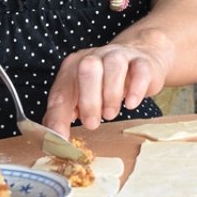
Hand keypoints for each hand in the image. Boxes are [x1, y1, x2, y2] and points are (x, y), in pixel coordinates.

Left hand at [42, 39, 171, 134]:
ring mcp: (119, 56)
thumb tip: (54, 140)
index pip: (61, 91)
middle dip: (88, 100)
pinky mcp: (142, 62)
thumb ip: (64, 114)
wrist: (138, 58)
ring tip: (110, 115)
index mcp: (73, 67)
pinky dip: (136, 89)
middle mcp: (95, 57)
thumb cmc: (104, 83)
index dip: (59, 116)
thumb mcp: (80, 96)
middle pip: (88, 69)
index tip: (61, 138)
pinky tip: (131, 104)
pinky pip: (140, 70)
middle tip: (92, 124)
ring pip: (114, 66)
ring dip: (111, 94)